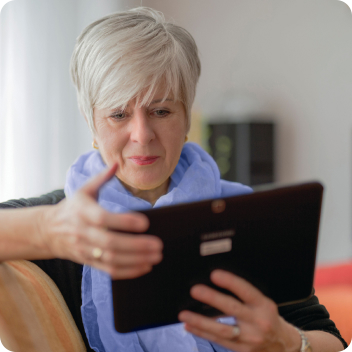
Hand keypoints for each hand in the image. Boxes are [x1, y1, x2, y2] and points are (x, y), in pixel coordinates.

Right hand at [39, 164, 162, 278]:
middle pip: (110, 243)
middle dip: (137, 245)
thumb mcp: (83, 190)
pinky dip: (128, 271)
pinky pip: (109, 270)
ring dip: (136, 260)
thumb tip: (116, 163)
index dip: (124, 222)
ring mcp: (86, 250)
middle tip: (158, 245)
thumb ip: (101, 177)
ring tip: (156, 257)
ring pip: (112, 259)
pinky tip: (145, 267)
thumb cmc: (72, 208)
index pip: (103, 218)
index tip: (145, 223)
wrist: (49, 231)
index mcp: (82, 212)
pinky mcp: (89, 262)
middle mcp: (83, 232)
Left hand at [178, 270, 300, 351]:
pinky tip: (189, 326)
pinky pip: (219, 341)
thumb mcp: (264, 303)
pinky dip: (202, 333)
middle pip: (232, 309)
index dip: (230, 282)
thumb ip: (244, 296)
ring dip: (200, 321)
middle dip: (212, 298)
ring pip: (221, 329)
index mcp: (263, 306)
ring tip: (184, 315)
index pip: (246, 291)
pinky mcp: (242, 350)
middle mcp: (257, 322)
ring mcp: (249, 338)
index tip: (214, 274)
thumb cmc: (269, 319)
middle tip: (195, 289)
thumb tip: (217, 284)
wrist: (285, 346)